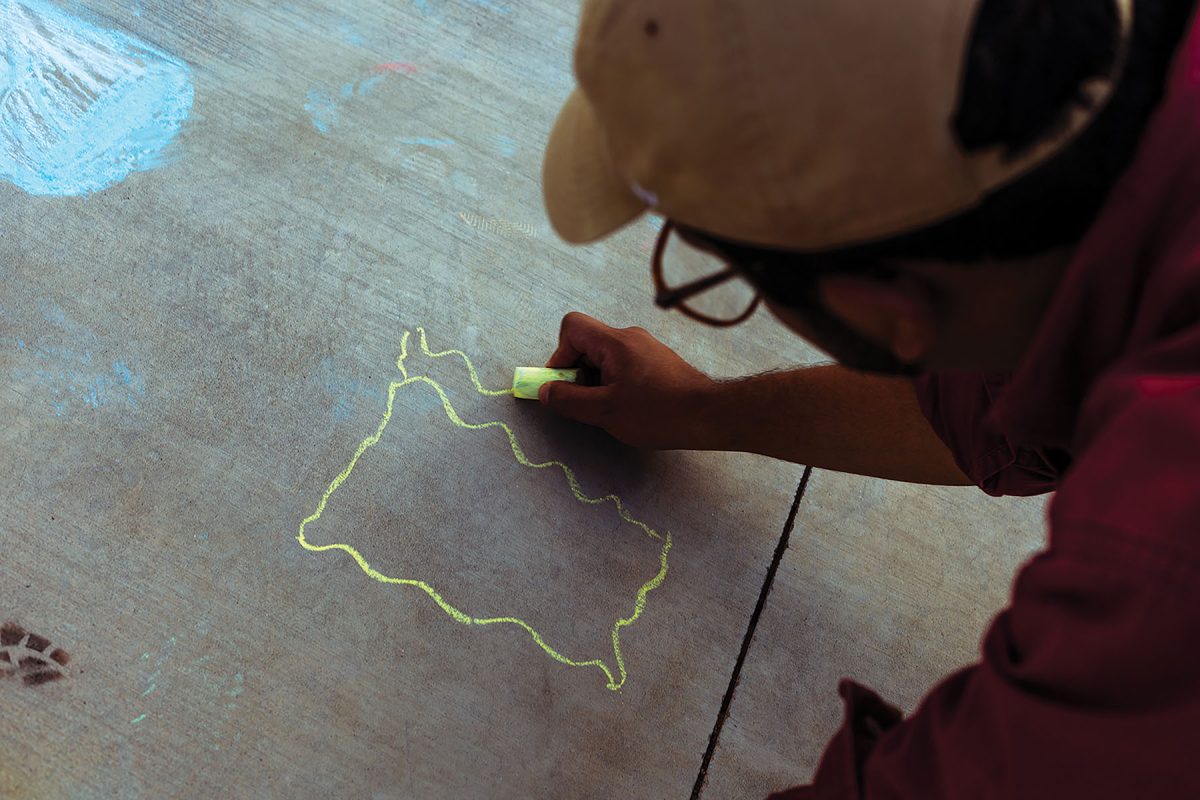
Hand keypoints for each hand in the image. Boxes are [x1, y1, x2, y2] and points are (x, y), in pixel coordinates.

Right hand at [539, 312, 717, 449]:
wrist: (709, 416)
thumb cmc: (660, 413)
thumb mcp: (605, 411)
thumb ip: (569, 400)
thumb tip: (545, 391)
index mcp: (615, 342)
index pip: (573, 327)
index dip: (559, 355)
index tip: (562, 385)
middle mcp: (630, 338)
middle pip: (588, 344)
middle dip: (578, 373)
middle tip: (586, 403)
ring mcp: (646, 348)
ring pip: (606, 357)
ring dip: (597, 381)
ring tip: (611, 409)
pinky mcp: (657, 362)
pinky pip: (624, 365)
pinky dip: (616, 383)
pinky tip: (630, 407)